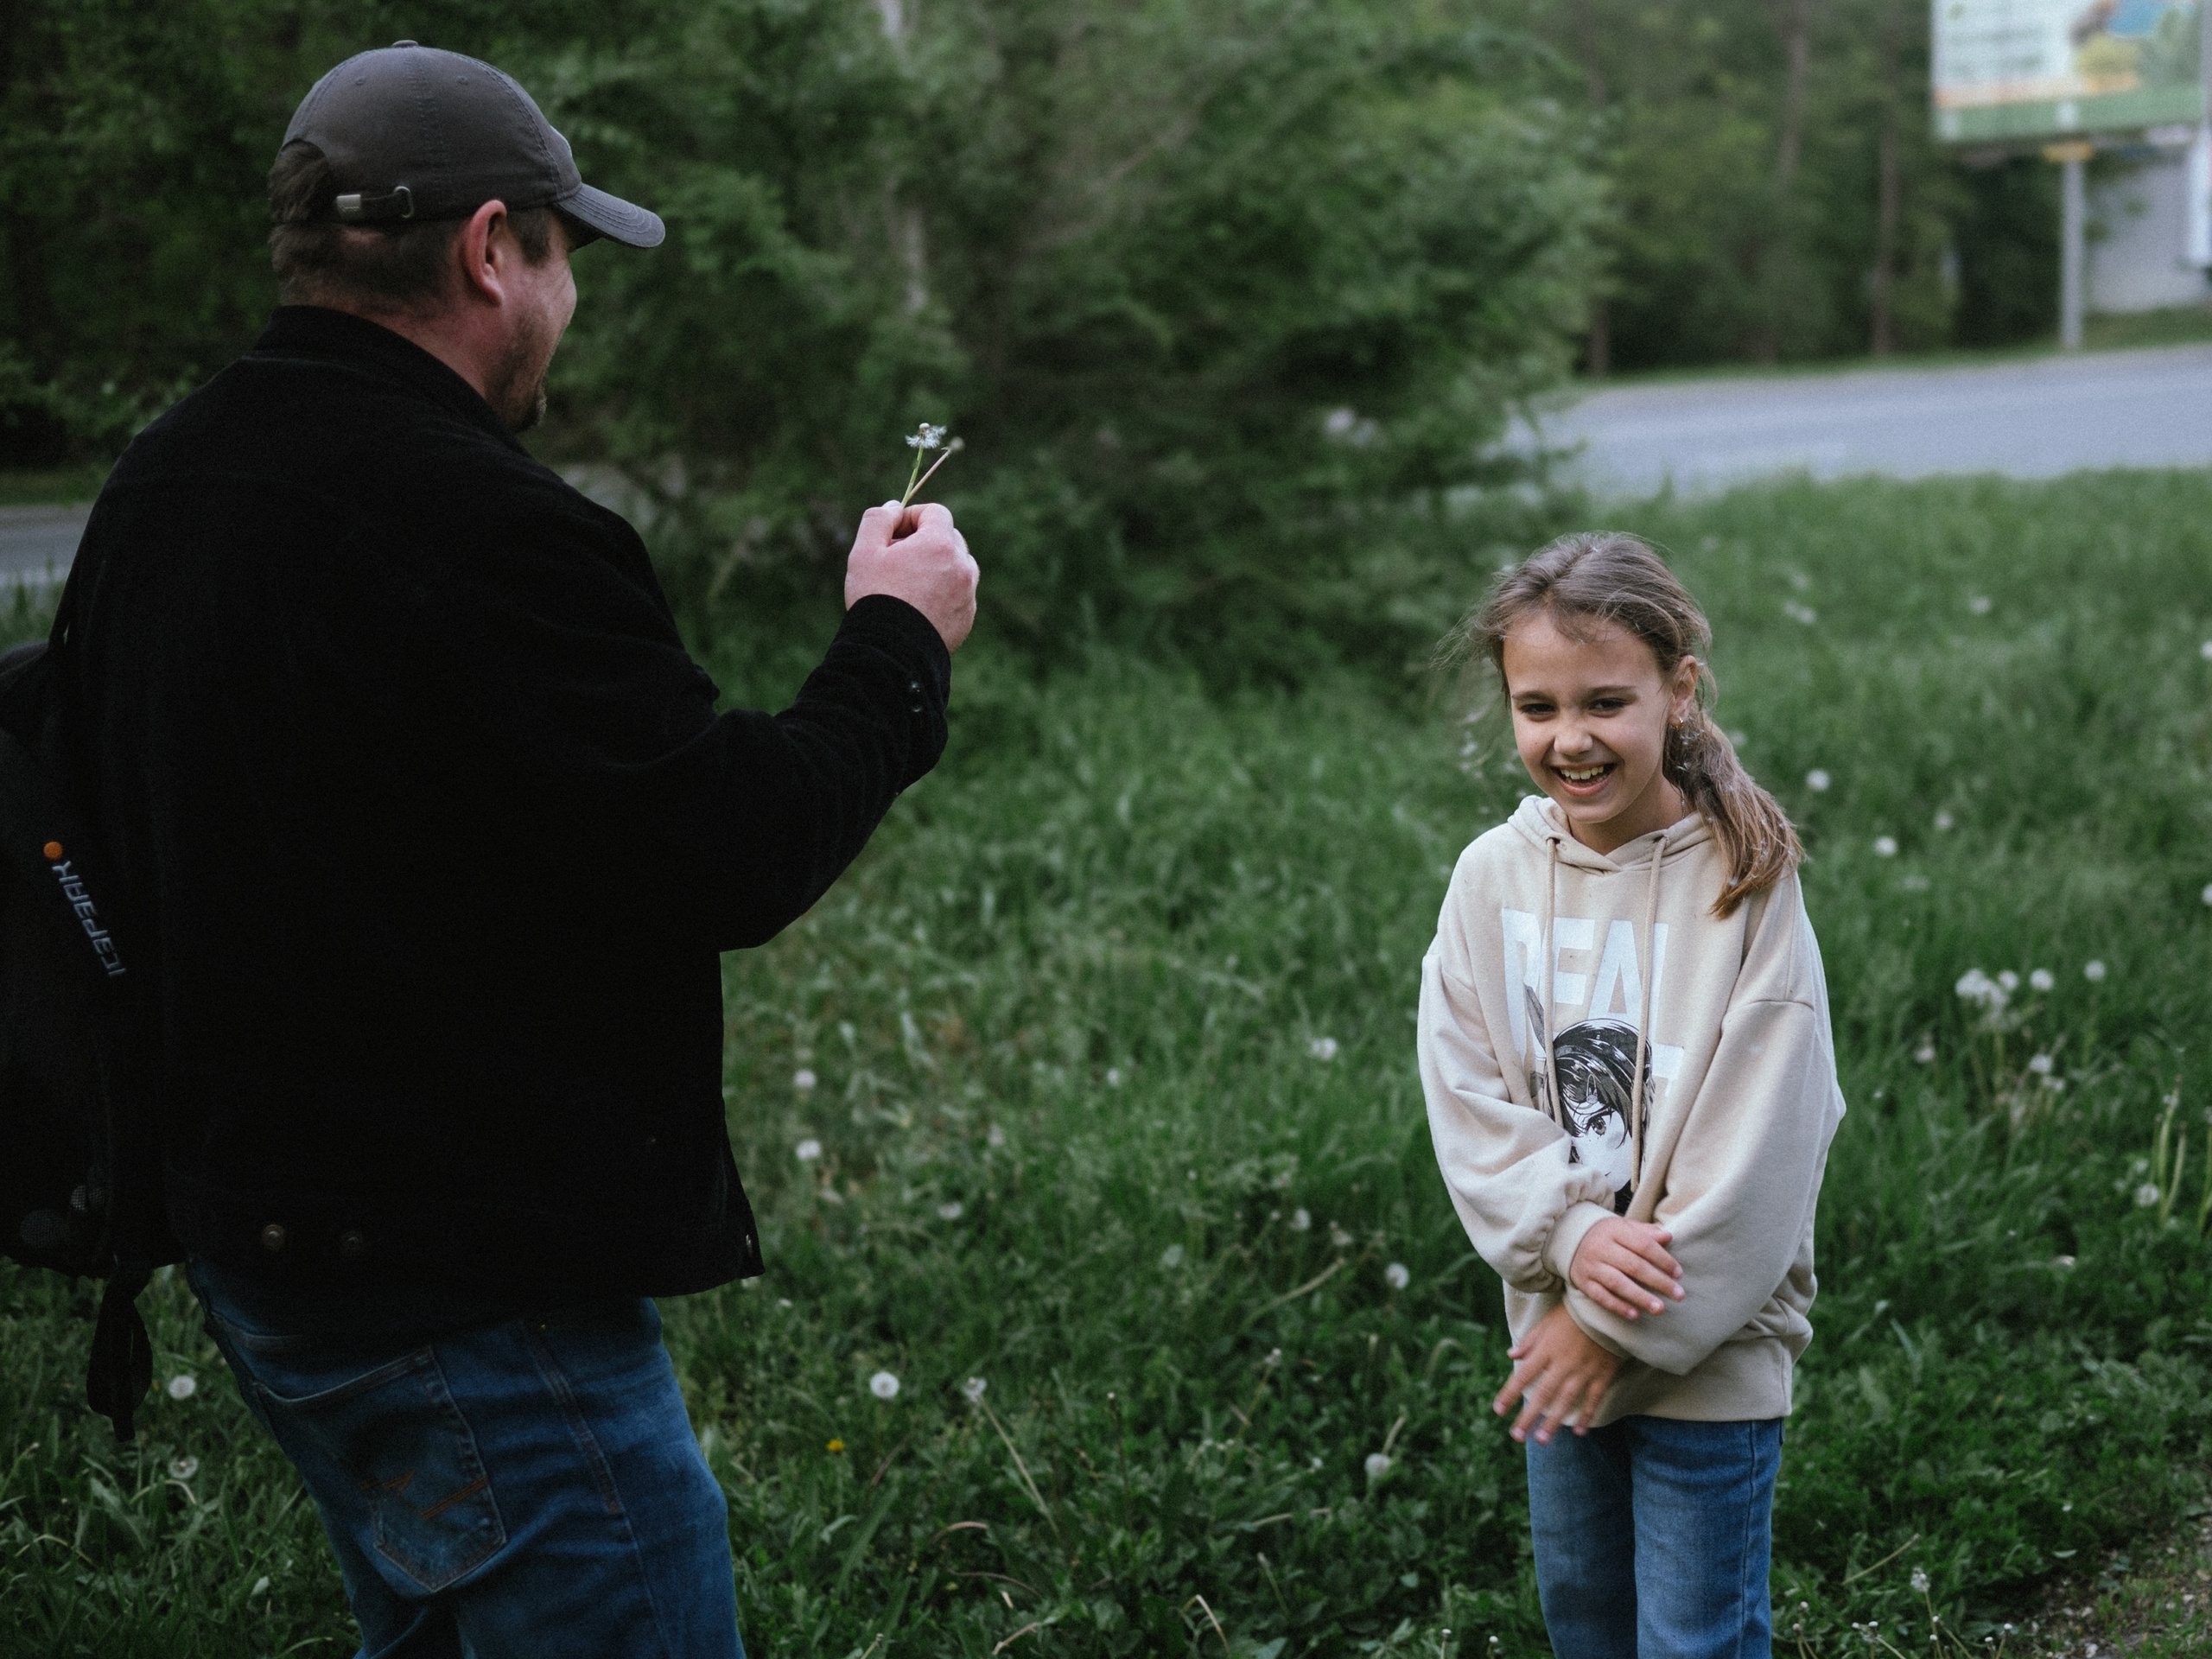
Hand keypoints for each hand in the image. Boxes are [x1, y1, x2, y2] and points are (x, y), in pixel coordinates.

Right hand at [845, 500, 977, 651]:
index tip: (895, 532)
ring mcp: (968, 594)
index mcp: (940, 544)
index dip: (913, 516)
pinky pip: (959, 593)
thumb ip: (879, 519)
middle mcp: (962, 566)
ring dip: (937, 565)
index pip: (936, 513)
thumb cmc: (875, 597)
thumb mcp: (865, 551)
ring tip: (909, 582)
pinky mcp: (967, 617)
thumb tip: (894, 507)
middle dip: (924, 541)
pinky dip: (943, 592)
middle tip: (896, 559)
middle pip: (949, 538)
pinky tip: (919, 604)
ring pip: (957, 566)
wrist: (891, 650)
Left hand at [1493, 1304, 1619, 1444]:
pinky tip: (1579, 1432)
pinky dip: (1587, 1415)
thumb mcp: (1547, 1322)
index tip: (1498, 1410)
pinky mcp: (1602, 1374)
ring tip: (1542, 1440)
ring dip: (1554, 1421)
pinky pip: (1593, 1398)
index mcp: (1546, 1349)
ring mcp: (1584, 1370)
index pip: (1523, 1374)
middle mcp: (1563, 1363)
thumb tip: (1511, 1354)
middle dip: (1528, 1416)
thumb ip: (1530, 1341)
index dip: (1510, 1393)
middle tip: (1517, 1436)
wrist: (1607, 1308)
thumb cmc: (1573, 1313)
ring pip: (1566, 1400)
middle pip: (1543, 1393)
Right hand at [1568, 1216, 1684, 1320]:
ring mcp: (1591, 1266)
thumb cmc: (1605, 1235)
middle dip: (1658, 1281)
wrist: (1567, 1238)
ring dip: (1641, 1297)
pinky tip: (1635, 1314)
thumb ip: (1645, 1232)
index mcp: (1614, 1230)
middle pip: (1634, 1266)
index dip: (1663, 1259)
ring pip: (1618, 1283)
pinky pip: (1601, 1296)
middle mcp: (1601, 1248)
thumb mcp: (1623, 1227)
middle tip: (1678, 1294)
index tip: (1678, 1274)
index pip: (1643, 1245)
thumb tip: (1668, 1237)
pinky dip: (1618, 1306)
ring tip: (1660, 1308)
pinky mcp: (1583, 1282)